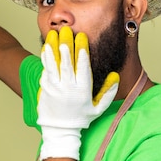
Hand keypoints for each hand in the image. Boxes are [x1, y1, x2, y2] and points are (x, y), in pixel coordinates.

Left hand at [37, 27, 118, 159]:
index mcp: (82, 91)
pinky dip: (46, 58)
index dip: (82, 52)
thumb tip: (115, 75)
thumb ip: (108, 92)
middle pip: (66, 63)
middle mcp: (67, 88)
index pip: (82, 68)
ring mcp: (54, 88)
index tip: (82, 37)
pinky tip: (46, 46)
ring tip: (55, 34)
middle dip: (66, 45)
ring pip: (54, 64)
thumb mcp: (98, 108)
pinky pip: (45, 70)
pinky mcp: (45, 88)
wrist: (59, 130)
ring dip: (54, 48)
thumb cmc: (81, 118)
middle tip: (67, 30)